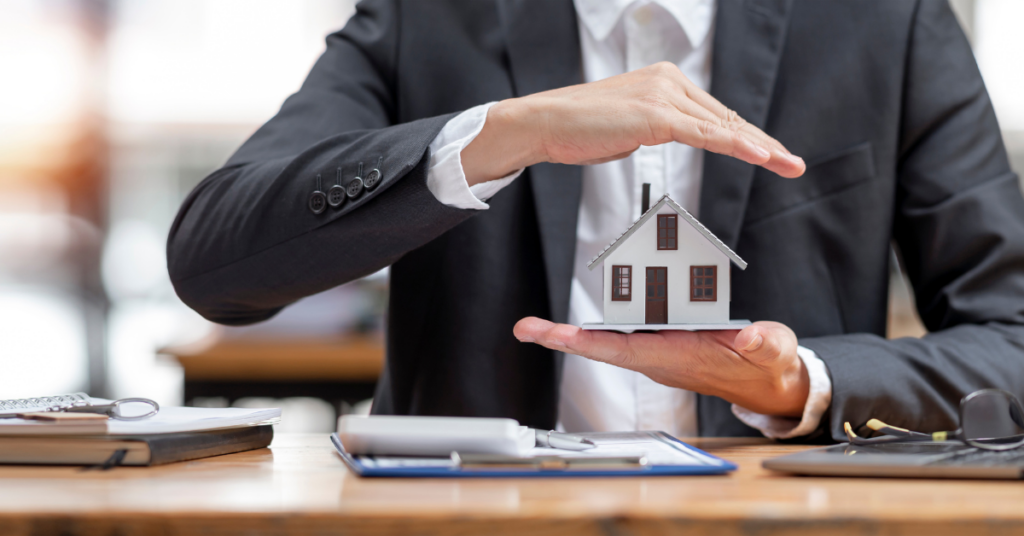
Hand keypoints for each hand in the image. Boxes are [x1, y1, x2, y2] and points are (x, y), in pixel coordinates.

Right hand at [461, 62, 805, 184]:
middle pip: (726, 118)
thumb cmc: (579, 129)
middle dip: (763, 144)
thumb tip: (676, 137)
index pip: (715, 114)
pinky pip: (704, 134)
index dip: (746, 136)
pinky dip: (735, 145)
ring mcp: (663, 95)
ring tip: (786, 165)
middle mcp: (669, 81)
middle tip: (792, 164)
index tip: (771, 154)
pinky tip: (759, 156)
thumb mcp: (629, 127)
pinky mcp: (656, 114)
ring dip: (760, 148)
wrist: (545, 123)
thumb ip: (657, 127)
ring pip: (722, 126)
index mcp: (665, 80)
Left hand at [513, 318, 809, 416]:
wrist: (766, 381)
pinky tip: (573, 319)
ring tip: (534, 327)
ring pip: (607, 341)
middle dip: (563, 340)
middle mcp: (659, 357)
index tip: (560, 337)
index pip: (628, 350)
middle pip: (603, 347)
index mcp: (680, 358)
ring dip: (573, 333)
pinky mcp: (660, 342)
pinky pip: (621, 332)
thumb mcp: (773, 350)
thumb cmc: (765, 364)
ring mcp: (657, 351)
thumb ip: (763, 343)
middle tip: (525, 329)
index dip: (593, 343)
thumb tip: (751, 337)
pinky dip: (598, 324)